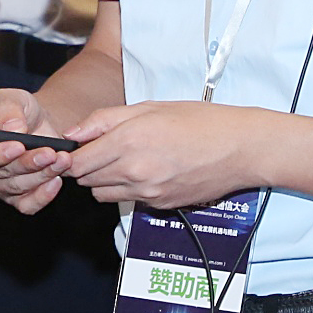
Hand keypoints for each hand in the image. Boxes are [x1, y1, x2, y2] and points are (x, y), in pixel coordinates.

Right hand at [0, 89, 70, 213]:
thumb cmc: (17, 110)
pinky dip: (43, 196)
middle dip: (27, 163)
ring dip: (41, 175)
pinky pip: (26, 205)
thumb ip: (8, 109)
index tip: (18, 146)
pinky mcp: (14, 198)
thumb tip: (12, 128)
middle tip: (50, 153)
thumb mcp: (11, 98)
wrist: (37, 125)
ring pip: (16, 188)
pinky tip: (56, 180)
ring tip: (62, 160)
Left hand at [61, 100, 258, 209]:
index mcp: (128, 140)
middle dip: (87, 168)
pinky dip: (129, 190)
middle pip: (86, 181)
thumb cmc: (200, 121)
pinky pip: (129, 201)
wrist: (240, 148)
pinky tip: (148, 171)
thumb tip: (73, 133)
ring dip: (105, 181)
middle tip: (103, 151)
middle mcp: (134, 170)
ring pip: (103, 195)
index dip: (72, 156)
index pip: (78, 163)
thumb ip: (105, 120)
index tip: (77, 149)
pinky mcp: (159, 205)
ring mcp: (147, 192)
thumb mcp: (149, 107)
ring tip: (125, 161)